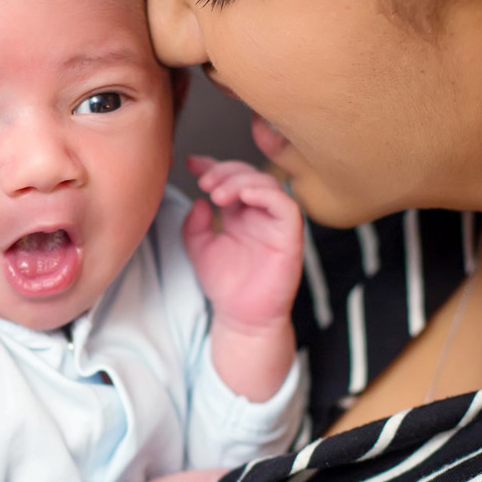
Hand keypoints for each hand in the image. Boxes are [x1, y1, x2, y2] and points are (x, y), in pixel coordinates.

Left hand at [183, 155, 303, 331]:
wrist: (241, 317)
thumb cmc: (225, 284)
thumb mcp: (198, 249)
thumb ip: (193, 225)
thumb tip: (198, 202)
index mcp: (239, 212)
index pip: (230, 178)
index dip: (211, 165)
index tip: (190, 164)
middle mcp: (259, 213)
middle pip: (249, 174)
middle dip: (225, 171)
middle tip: (206, 183)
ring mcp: (276, 222)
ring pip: (268, 183)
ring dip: (242, 180)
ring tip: (218, 193)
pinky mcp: (290, 236)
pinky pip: (286, 206)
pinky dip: (267, 195)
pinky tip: (245, 196)